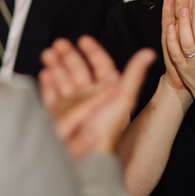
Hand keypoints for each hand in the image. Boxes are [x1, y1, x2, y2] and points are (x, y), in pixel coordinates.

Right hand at [40, 36, 153, 157]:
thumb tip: (148, 54)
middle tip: (58, 43)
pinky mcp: (60, 116)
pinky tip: (45, 74)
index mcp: (108, 92)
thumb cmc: (105, 129)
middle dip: (68, 55)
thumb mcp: (122, 97)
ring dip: (57, 65)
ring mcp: (75, 107)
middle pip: (79, 71)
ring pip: (65, 80)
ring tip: (48, 54)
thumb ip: (134, 74)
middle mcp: (91, 98)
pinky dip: (49, 83)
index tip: (83, 40)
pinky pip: (53, 95)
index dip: (92, 51)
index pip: (101, 66)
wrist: (85, 156)